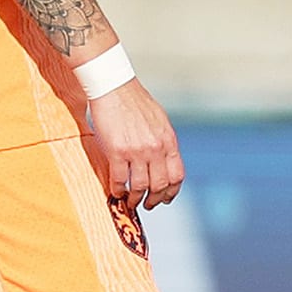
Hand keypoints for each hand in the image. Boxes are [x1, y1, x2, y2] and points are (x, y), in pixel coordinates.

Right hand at [87, 79, 183, 209]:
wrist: (114, 87)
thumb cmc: (135, 102)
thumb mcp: (159, 121)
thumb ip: (163, 141)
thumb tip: (164, 159)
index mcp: (169, 141)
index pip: (177, 175)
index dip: (172, 192)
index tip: (166, 199)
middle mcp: (156, 148)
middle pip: (160, 185)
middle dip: (154, 199)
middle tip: (148, 204)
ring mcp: (137, 151)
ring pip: (140, 186)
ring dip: (135, 198)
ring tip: (131, 201)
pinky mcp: (117, 151)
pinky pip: (119, 179)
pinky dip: (118, 189)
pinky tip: (116, 192)